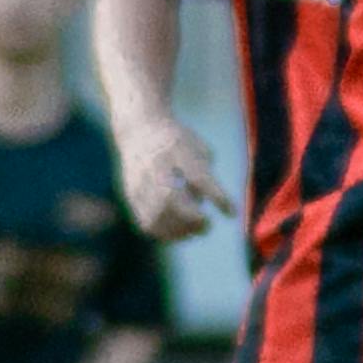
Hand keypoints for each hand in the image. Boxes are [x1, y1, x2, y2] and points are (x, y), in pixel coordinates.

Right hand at [112, 109, 229, 241]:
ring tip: (194, 231)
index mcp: (177, 149)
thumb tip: (213, 202)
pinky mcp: (131, 195)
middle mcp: (156, 165)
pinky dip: (164, 232)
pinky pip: (146, 221)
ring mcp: (140, 181)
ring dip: (179, 230)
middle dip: (192, 218)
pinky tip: (178, 232)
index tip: (231, 212)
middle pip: (170, 198)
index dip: (216, 197)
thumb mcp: (198, 146)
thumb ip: (206, 172)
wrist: (140, 130)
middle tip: (207, 225)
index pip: (198, 177)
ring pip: (155, 214)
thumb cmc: (179, 141)